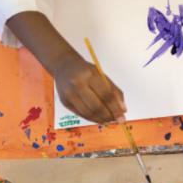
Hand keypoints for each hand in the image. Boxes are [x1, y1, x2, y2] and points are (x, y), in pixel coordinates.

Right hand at [5, 11, 126, 124]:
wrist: (59, 62)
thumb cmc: (83, 67)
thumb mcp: (99, 73)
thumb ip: (112, 89)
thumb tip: (122, 108)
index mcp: (87, 74)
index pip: (105, 94)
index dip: (115, 106)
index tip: (124, 115)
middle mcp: (76, 84)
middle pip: (97, 105)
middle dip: (110, 115)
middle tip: (119, 120)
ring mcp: (68, 94)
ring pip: (88, 112)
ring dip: (102, 118)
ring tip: (111, 120)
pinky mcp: (64, 101)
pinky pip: (80, 113)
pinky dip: (91, 118)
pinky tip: (99, 118)